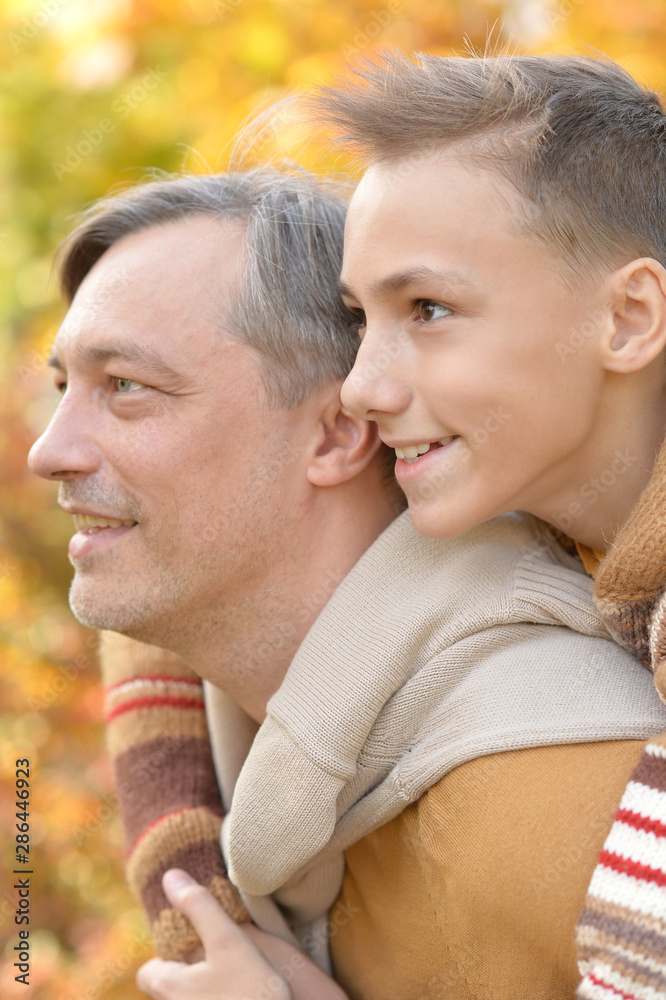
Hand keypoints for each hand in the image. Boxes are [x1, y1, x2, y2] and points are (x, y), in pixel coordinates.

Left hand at [136, 870, 348, 999]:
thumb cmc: (253, 995)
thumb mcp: (228, 941)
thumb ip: (199, 907)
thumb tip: (170, 876)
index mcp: (168, 988)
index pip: (147, 972)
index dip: (167, 958)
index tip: (193, 948)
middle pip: (168, 989)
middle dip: (187, 977)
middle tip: (217, 963)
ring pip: (188, 999)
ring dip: (203, 991)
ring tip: (233, 982)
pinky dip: (217, 999)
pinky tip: (241, 997)